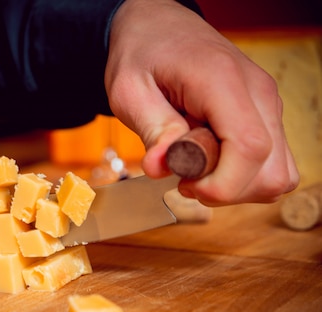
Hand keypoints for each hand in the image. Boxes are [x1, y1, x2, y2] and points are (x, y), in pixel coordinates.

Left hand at [105, 0, 298, 205]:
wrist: (158, 27)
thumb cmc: (142, 55)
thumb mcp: (128, 90)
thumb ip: (151, 129)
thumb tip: (161, 168)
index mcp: (221, 81)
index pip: (249, 148)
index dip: (221, 185)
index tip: (184, 185)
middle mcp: (257, 92)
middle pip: (271, 171)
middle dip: (226, 190)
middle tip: (184, 176)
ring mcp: (267, 104)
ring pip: (278, 174)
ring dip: (236, 187)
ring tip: (196, 166)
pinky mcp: (266, 115)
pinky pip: (272, 164)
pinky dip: (243, 177)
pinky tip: (211, 162)